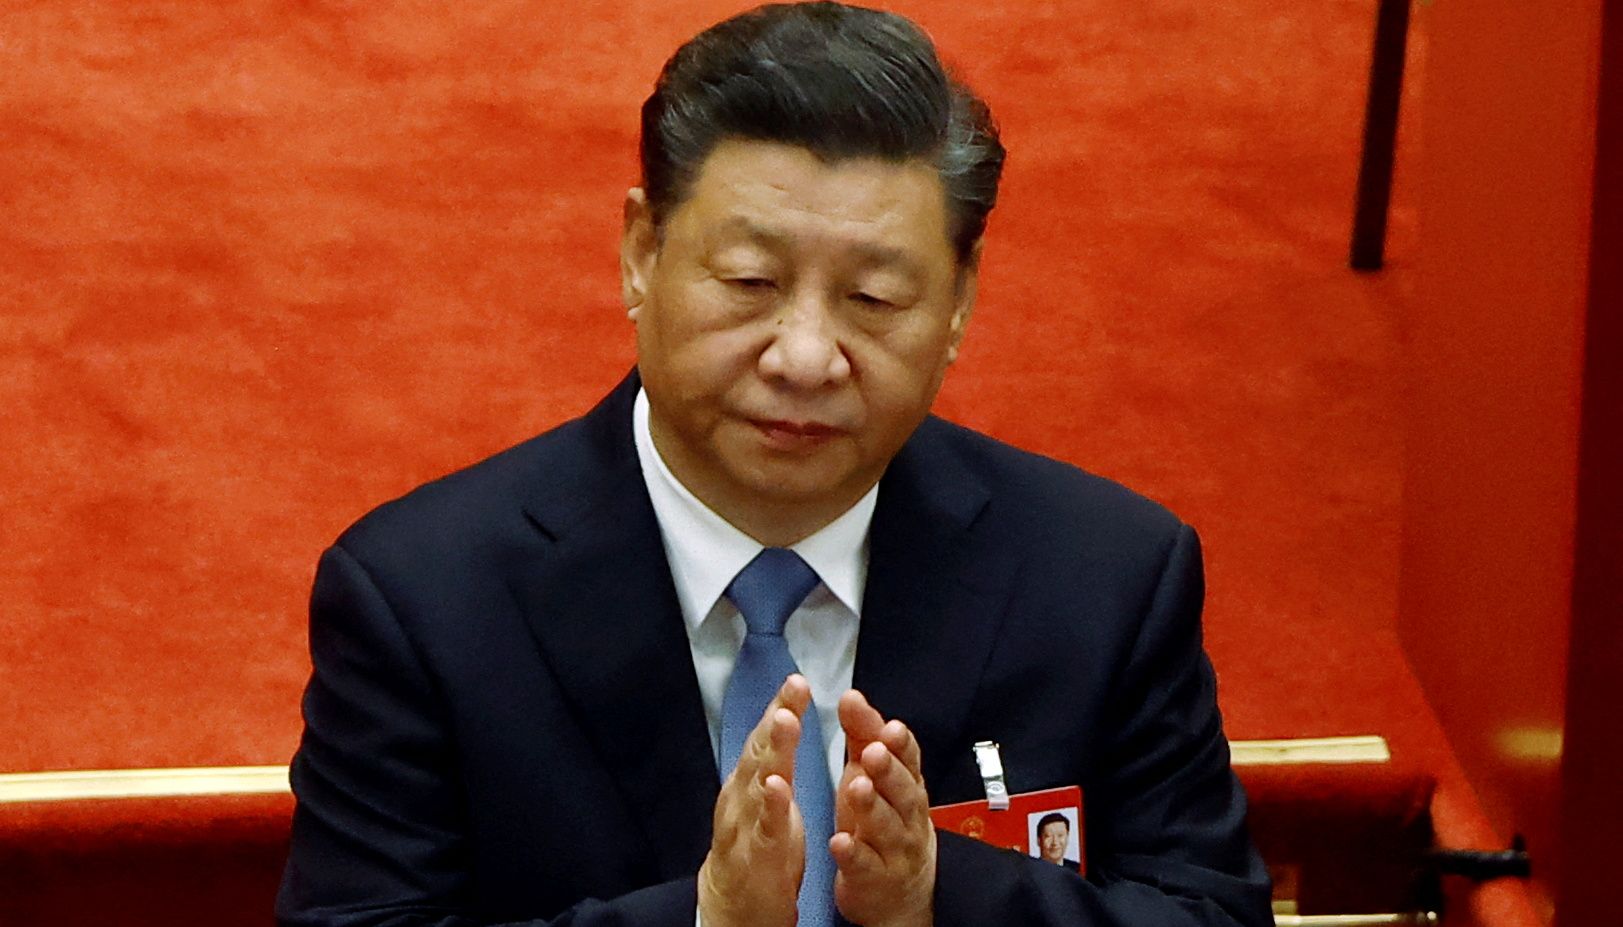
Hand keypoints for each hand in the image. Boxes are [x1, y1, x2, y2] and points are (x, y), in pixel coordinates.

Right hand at [698, 675, 811, 926]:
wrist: (734, 904)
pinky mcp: (755, 856)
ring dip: (772, 751)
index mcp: (749, 782)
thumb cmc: (757, 844)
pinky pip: (763, 828)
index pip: (765, 738)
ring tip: (786, 721)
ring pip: (758, 782)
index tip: (798, 680)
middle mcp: (741, 796)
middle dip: (776, 718)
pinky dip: (770, 807)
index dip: (780, 707)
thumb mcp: (769, 796)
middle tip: (793, 689)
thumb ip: (774, 759)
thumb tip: (784, 713)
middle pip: (759, 751)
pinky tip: (777, 786)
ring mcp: (744, 825)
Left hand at [831, 689, 934, 926]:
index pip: (909, 761)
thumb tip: (852, 696)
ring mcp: (893, 849)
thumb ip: (863, 737)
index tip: (889, 726)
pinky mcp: (873, 878)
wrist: (898, 891)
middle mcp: (906, 816)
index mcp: (906, 786)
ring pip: (886, 826)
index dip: (901, 745)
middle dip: (889, 770)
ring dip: (872, 806)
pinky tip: (838, 841)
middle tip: (875, 751)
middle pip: (903, 791)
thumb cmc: (882, 820)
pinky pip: (864, 865)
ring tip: (857, 786)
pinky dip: (853, 853)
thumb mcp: (872, 776)